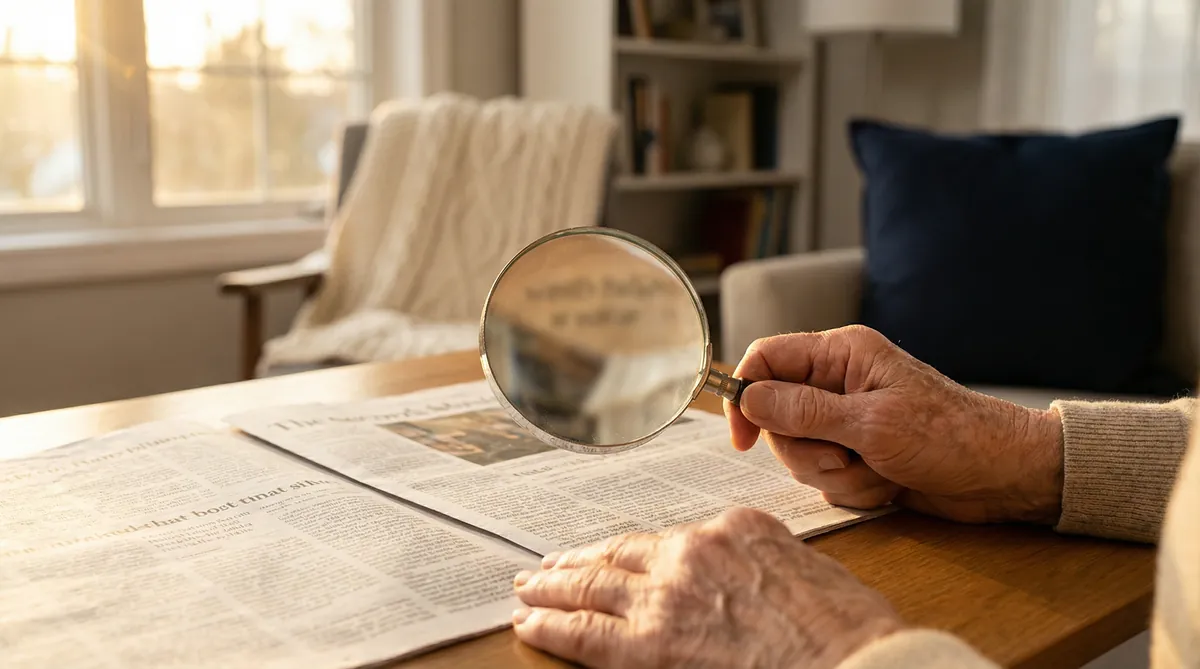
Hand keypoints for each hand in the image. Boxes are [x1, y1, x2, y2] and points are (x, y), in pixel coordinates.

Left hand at [511, 507, 902, 668]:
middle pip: (621, 552)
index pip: (669, 538)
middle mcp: (695, 550)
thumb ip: (760, 566)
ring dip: (554, 586)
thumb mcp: (810, 573)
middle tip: (549, 565)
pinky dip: (552, 626)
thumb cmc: (850, 632)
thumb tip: (742, 585)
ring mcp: (669, 595)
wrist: (856, 663)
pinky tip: (530, 625)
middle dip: (581, 559)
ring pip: (594, 585)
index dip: (634, 552)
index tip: (618, 556)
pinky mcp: (652, 645)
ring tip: (529, 589)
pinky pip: (586, 632)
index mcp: (736, 528)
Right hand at [725, 325, 1063, 523]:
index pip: (766, 359)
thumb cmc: (951, 438)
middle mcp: (838, 383)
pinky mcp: (856, 453)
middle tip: (844, 456)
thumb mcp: (872, 424)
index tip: (743, 437)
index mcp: (842, 355)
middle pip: (776, 415)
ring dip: (834, 473)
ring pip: (798, 452)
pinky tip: (887, 483)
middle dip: (806, 449)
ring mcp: (846, 420)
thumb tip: (748, 396)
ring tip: (877, 470)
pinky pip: (824, 476)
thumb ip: (804, 410)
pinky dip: (851, 488)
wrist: (1002, 476)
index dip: (745, 395)